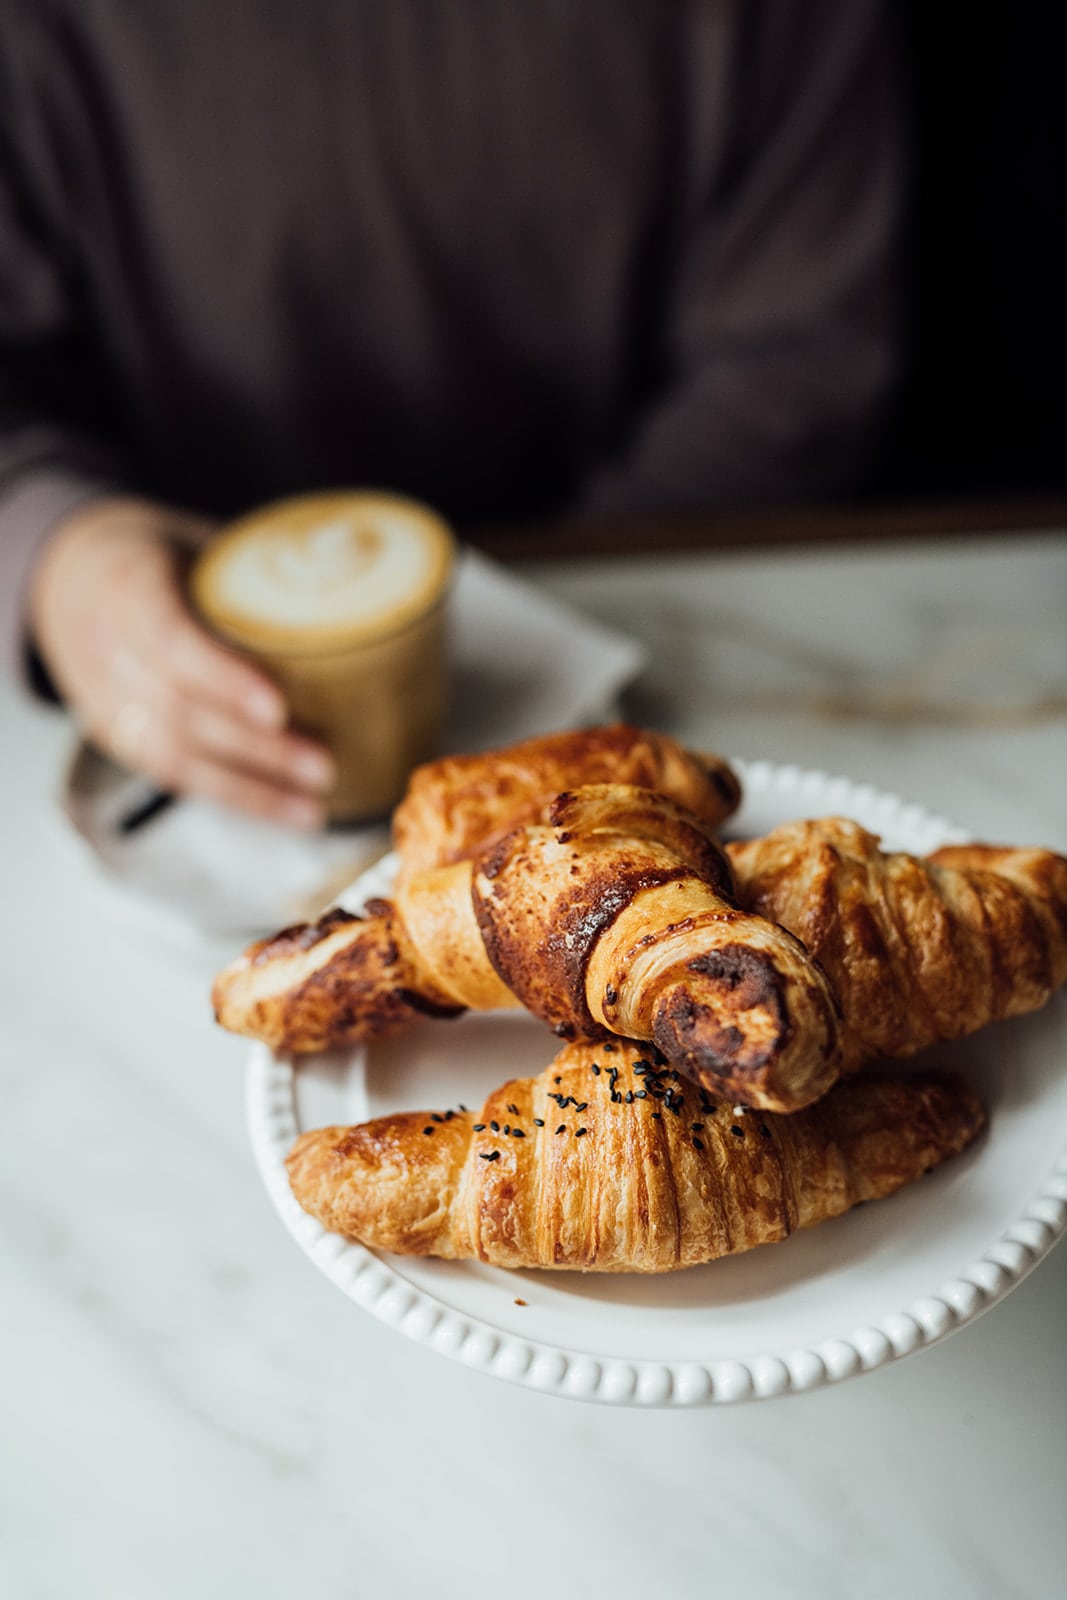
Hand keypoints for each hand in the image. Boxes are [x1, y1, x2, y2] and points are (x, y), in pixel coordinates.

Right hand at [29, 496, 334, 827]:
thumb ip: (255, 567)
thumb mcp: (192, 539)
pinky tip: (279, 810)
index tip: (277, 708)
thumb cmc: (150, 554)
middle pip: (182, 711)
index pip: (172, 640)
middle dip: (256, 750)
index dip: (224, 679)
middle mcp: (110, 648)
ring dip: (249, 789)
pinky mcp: (115, 734)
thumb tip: (355, 582)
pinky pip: (171, 774)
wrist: (65, 574)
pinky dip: (230, 795)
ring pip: (175, 755)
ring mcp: (107, 699)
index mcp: (131, 586)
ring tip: (311, 807)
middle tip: (324, 765)